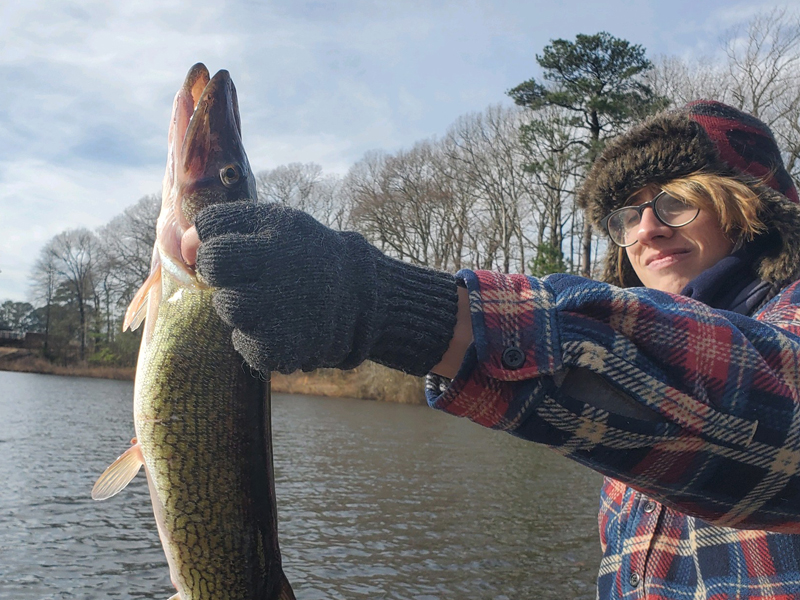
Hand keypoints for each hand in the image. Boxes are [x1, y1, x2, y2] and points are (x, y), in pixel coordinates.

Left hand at [190, 201, 458, 374]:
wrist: (364, 300)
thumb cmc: (308, 258)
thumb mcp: (278, 226)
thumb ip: (227, 226)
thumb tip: (176, 243)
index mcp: (279, 230)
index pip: (211, 229)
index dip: (216, 241)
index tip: (239, 251)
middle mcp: (280, 266)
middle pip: (213, 265)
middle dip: (223, 272)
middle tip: (251, 277)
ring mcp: (280, 310)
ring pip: (227, 307)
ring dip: (242, 306)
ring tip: (274, 303)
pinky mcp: (281, 349)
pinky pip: (241, 344)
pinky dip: (255, 340)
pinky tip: (280, 328)